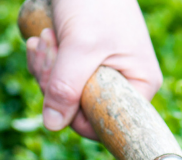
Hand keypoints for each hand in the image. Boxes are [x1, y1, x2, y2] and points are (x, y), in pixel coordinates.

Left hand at [25, 0, 162, 139]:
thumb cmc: (96, 2)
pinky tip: (41, 38)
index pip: (106, 123)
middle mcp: (126, 83)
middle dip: (55, 82)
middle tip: (47, 46)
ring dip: (47, 68)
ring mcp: (104, 73)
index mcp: (140, 85)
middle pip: (81, 109)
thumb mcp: (80, 46)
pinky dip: (46, 60)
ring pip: (66, 94)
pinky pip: (60, 77)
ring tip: (46, 37)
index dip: (75, 113)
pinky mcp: (85, 62)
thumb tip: (53, 125)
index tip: (56, 85)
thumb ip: (66, 87)